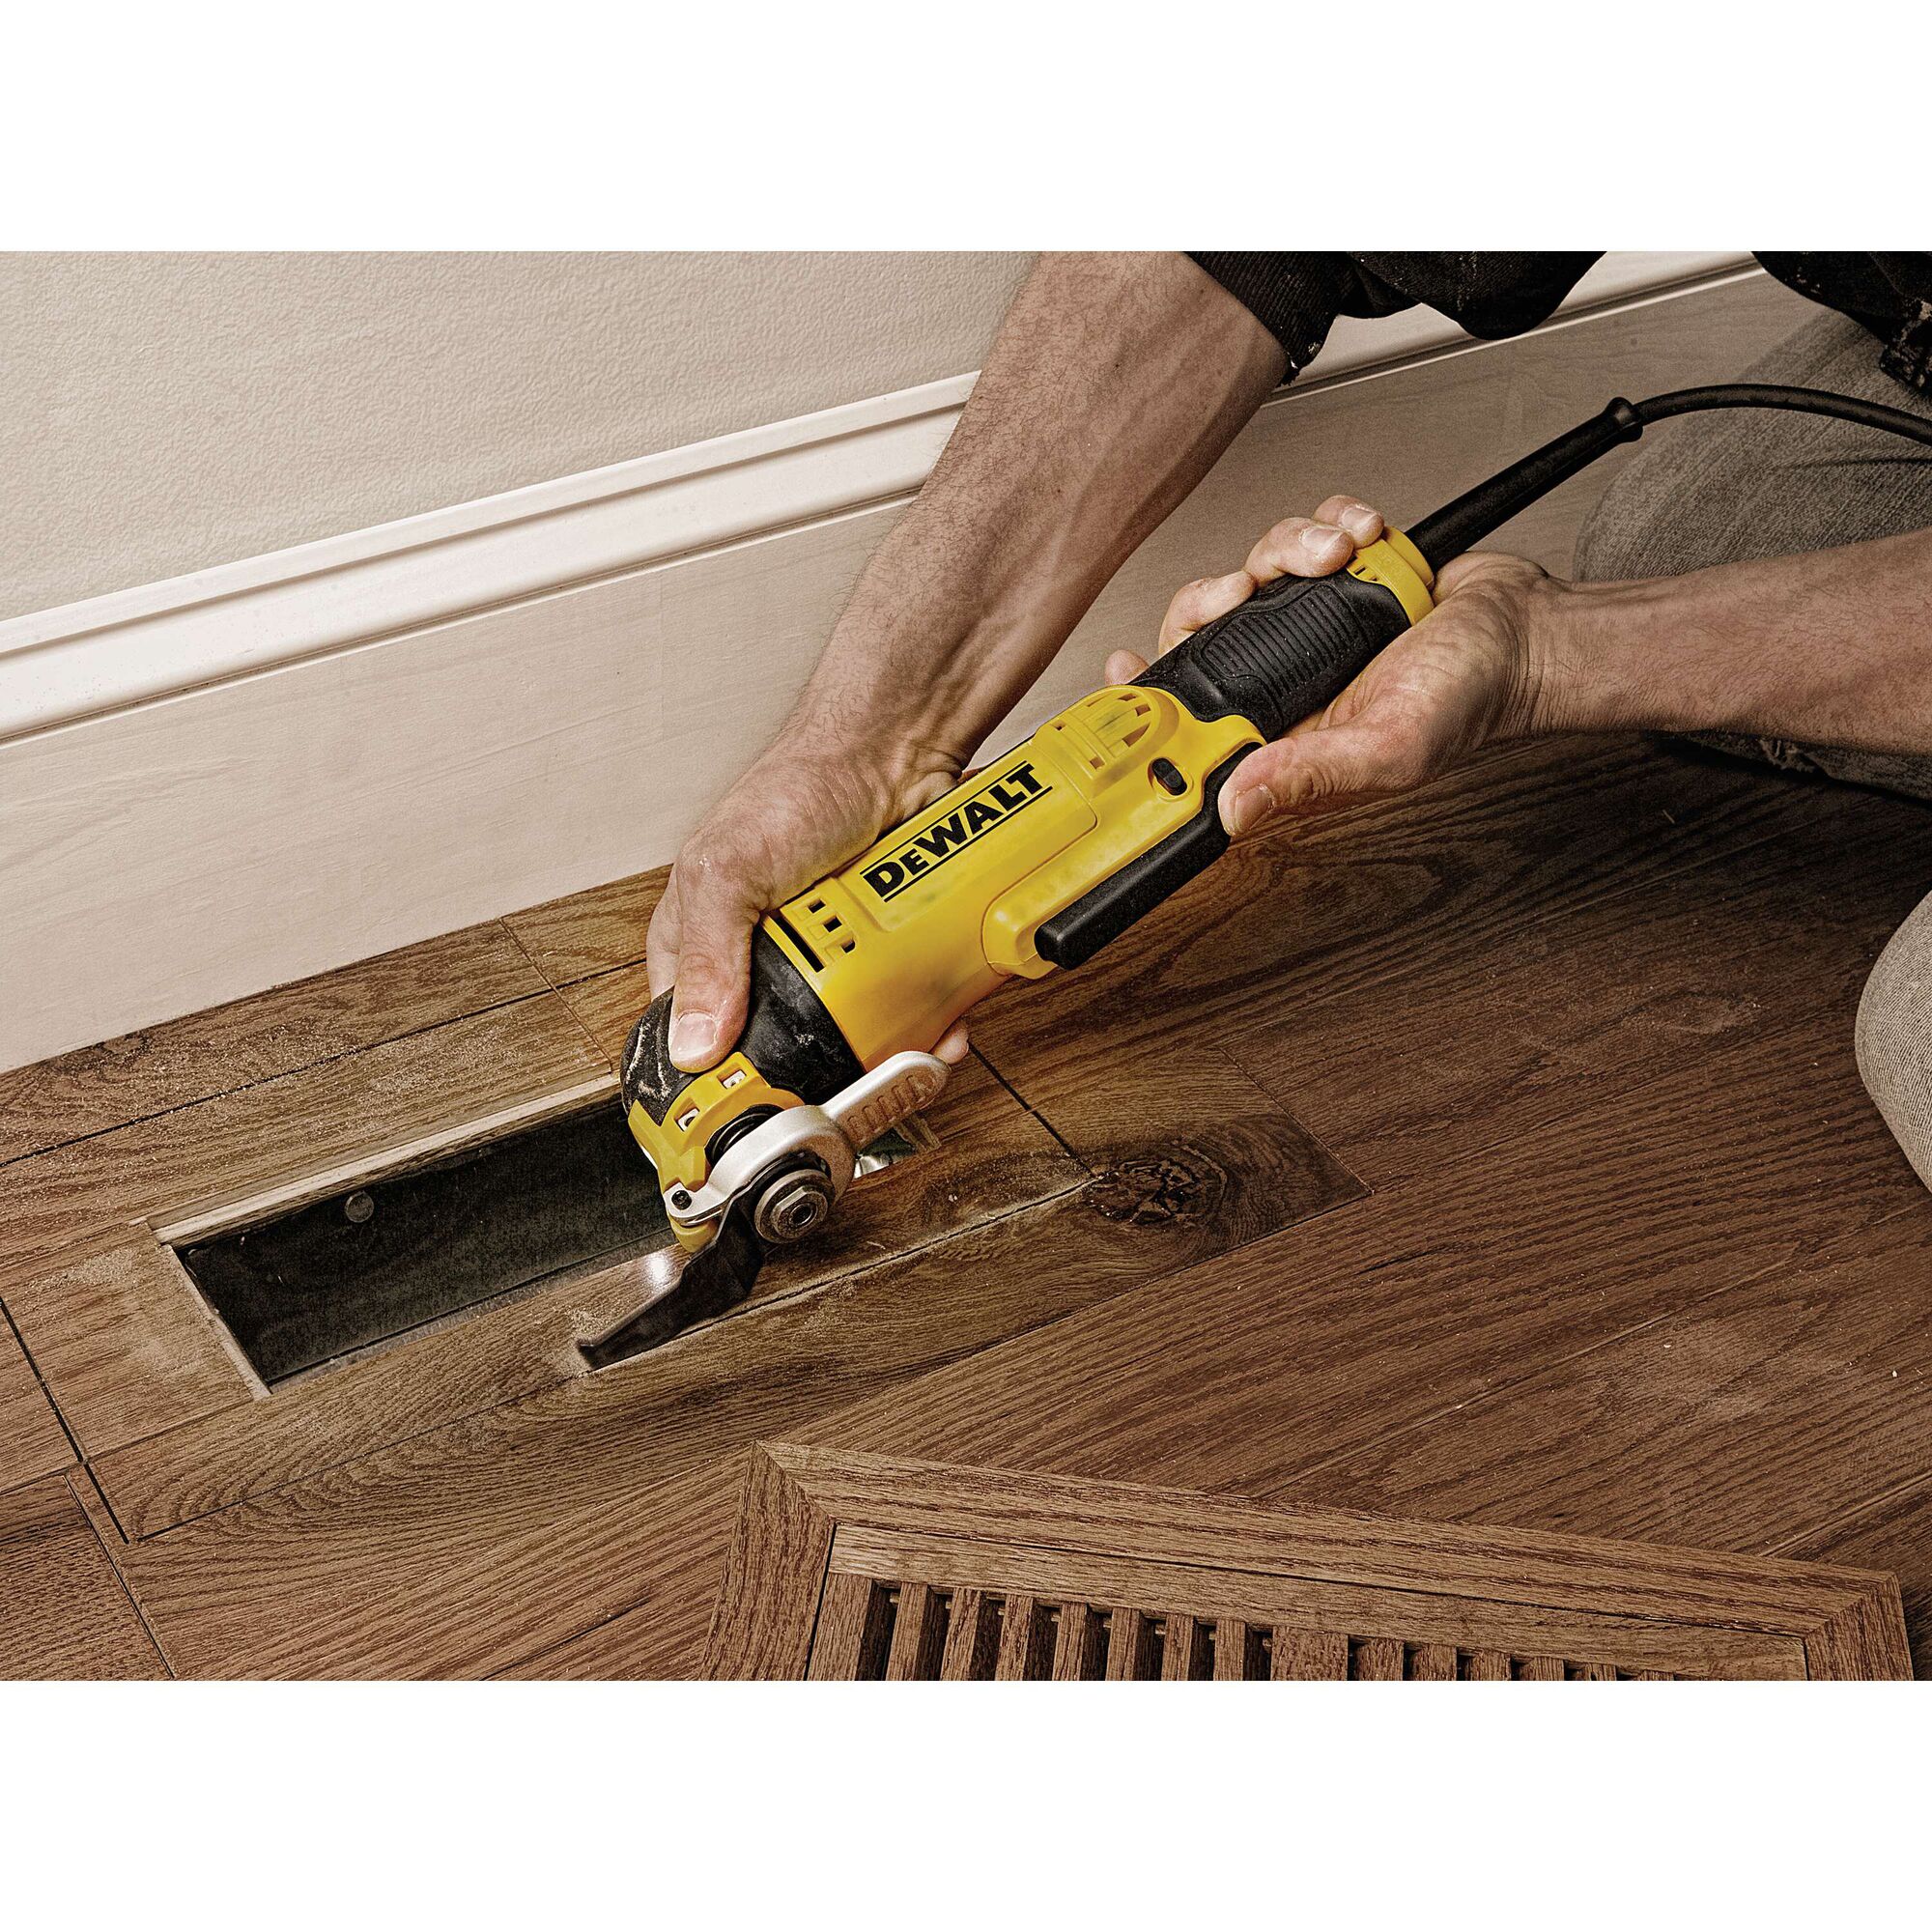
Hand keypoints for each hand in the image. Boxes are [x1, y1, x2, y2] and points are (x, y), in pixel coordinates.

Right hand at [647, 721, 974, 1072]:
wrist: (898, 746)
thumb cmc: (800, 784)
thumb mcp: (732, 868)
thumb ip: (708, 953)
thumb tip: (694, 1040)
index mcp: (702, 947)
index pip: (693, 1044)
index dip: (722, 1089)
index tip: (760, 1119)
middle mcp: (766, 964)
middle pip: (790, 1058)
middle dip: (832, 1081)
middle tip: (858, 1091)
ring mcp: (833, 965)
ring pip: (857, 1045)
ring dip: (891, 1058)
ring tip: (915, 1052)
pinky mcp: (889, 959)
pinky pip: (909, 1013)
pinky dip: (930, 1024)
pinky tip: (944, 1022)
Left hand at [1106, 494, 1552, 837]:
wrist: (1524, 633)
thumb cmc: (1467, 702)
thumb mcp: (1386, 751)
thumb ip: (1308, 775)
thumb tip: (1232, 809)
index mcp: (1278, 732)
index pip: (1187, 724)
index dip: (1143, 700)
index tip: (1122, 669)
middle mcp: (1281, 677)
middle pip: (1198, 629)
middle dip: (1212, 598)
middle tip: (1242, 590)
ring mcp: (1303, 620)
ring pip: (1248, 567)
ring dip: (1287, 549)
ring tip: (1337, 556)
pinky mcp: (1334, 571)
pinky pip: (1299, 530)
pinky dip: (1329, 521)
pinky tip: (1363, 538)